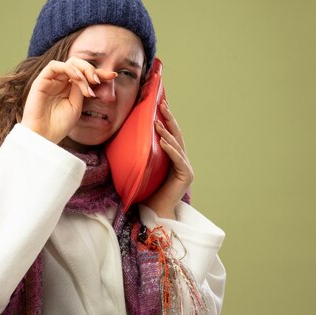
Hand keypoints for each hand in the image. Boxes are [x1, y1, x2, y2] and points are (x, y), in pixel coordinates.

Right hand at [21, 57, 116, 143]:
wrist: (43, 136)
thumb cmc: (59, 125)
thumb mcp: (77, 106)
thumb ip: (81, 89)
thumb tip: (89, 77)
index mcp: (69, 88)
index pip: (85, 74)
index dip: (100, 72)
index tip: (114, 75)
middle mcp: (60, 81)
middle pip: (78, 64)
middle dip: (91, 69)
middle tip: (98, 81)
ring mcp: (51, 80)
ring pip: (69, 63)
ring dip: (83, 70)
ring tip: (90, 82)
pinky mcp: (41, 80)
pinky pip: (55, 66)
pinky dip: (69, 69)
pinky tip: (78, 79)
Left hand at [143, 101, 193, 219]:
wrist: (156, 210)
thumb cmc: (148, 191)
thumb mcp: (145, 167)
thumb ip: (145, 153)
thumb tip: (129, 136)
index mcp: (174, 157)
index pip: (171, 134)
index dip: (167, 119)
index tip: (160, 104)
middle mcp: (182, 160)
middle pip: (176, 135)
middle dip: (169, 118)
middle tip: (162, 103)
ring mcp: (186, 167)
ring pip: (177, 145)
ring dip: (166, 132)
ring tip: (157, 121)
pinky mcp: (186, 175)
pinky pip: (177, 159)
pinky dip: (170, 149)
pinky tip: (162, 141)